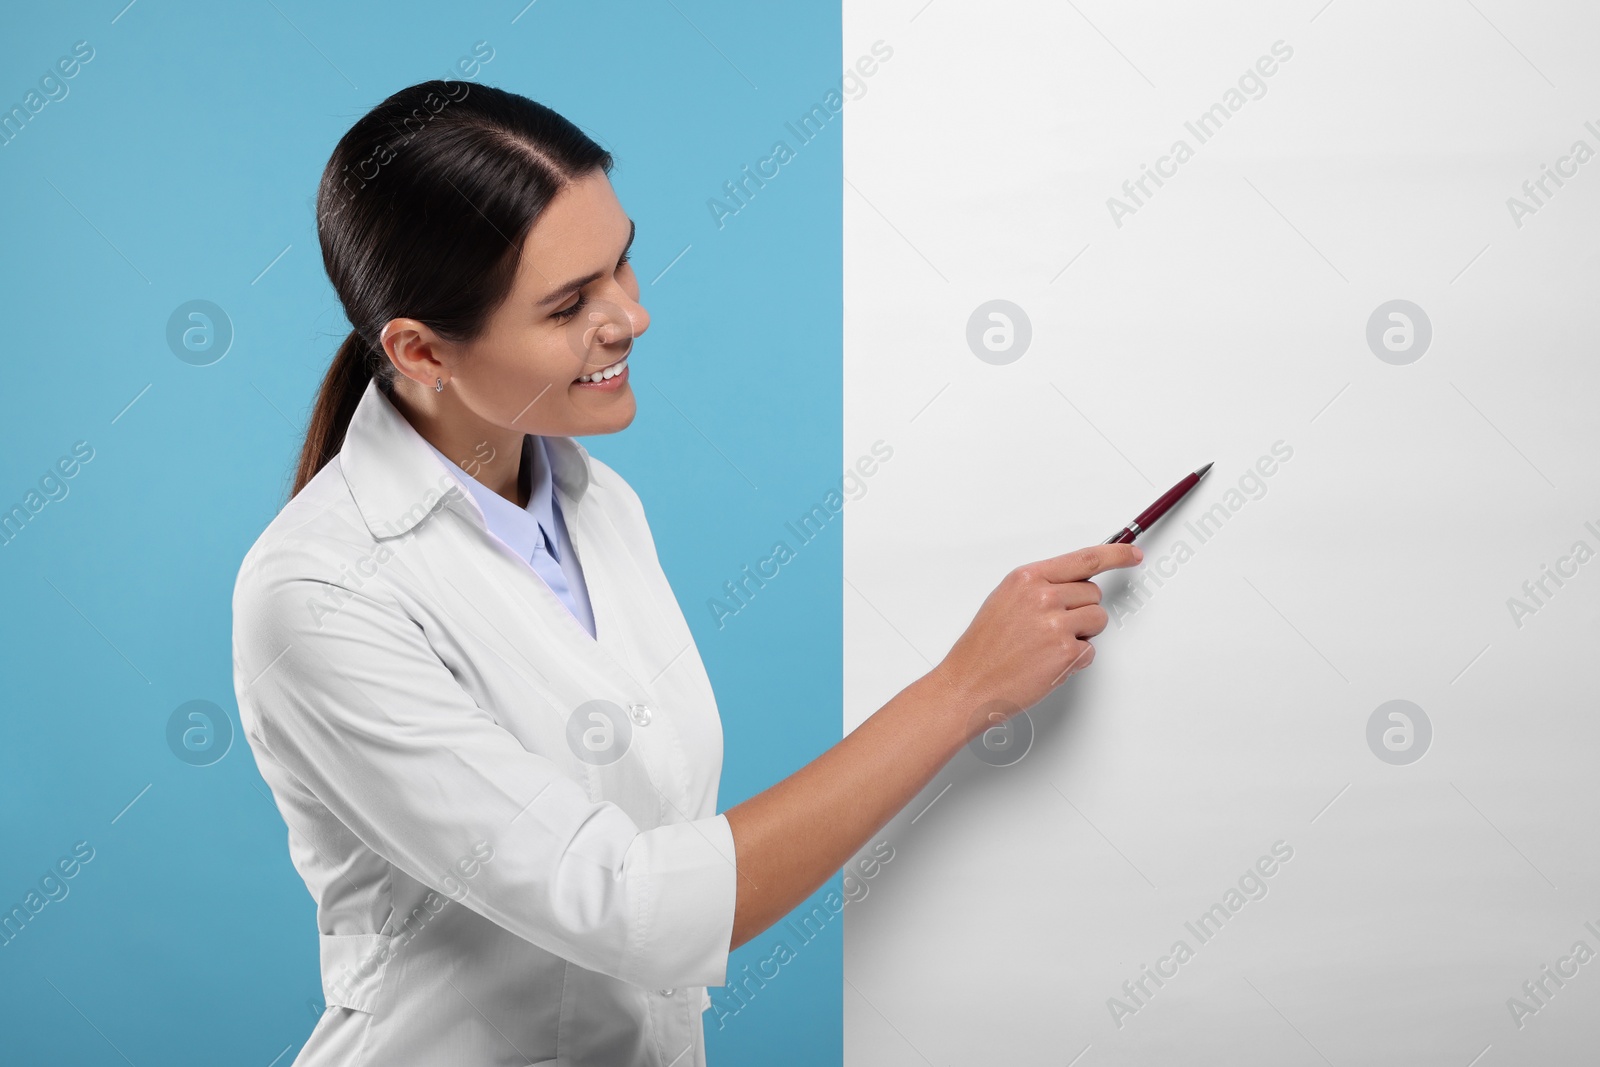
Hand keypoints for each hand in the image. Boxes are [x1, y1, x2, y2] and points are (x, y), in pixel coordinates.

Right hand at [930, 543, 1142, 739]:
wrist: (968, 684)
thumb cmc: (983, 648)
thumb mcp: (1004, 600)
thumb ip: (1039, 587)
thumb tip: (1073, 584)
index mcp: (1027, 579)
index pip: (1085, 559)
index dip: (1116, 555)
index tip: (1132, 555)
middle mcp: (1043, 597)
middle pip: (1094, 594)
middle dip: (1081, 610)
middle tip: (1052, 628)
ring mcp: (1056, 624)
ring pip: (1098, 620)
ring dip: (1082, 634)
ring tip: (1048, 645)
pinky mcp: (1066, 653)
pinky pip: (1089, 650)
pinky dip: (1074, 659)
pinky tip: (1047, 663)